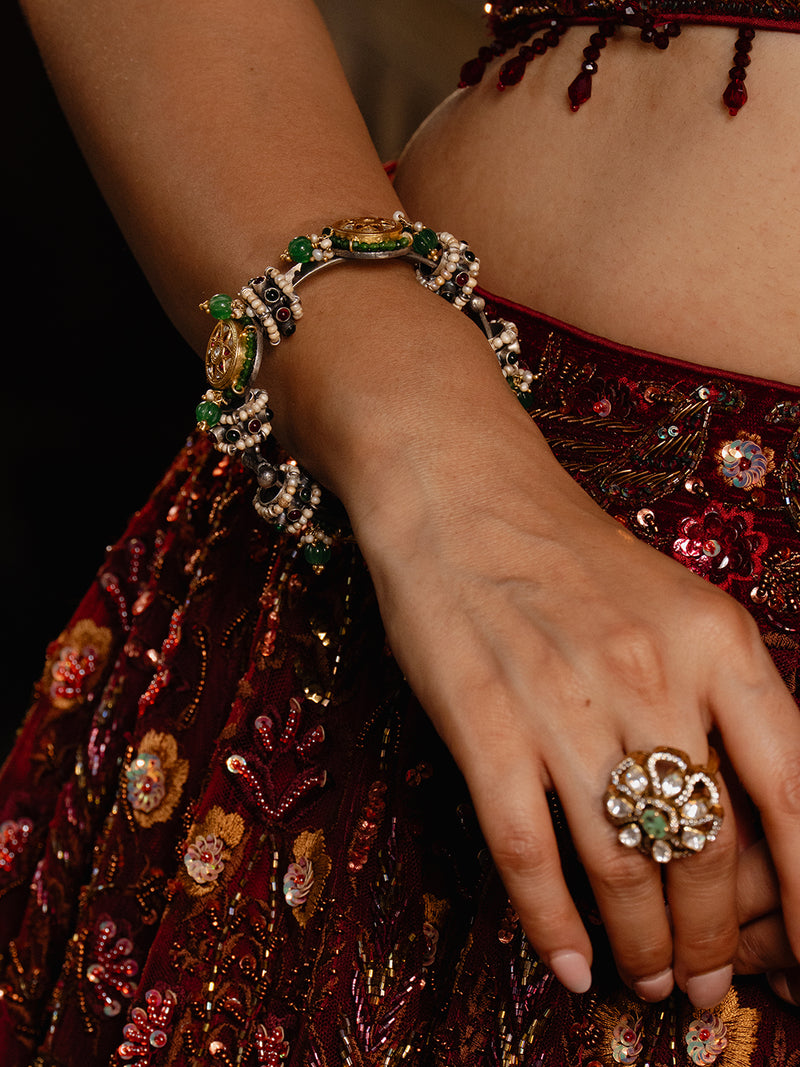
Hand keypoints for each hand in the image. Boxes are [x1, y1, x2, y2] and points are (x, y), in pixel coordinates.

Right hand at [346, 388, 799, 1009]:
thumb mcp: (677, 604)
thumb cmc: (572, 556)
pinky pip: (527, 852)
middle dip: (713, 941)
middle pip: (704, 847)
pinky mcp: (483, 723)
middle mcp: (650, 674)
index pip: (795, 793)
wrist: (460, 495)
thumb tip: (751, 820)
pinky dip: (551, 925)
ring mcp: (561, 702)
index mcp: (716, 640)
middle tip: (706, 985)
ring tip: (648, 983)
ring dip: (641, 946)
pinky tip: (568, 964)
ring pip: (621, 865)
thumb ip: (720, 700)